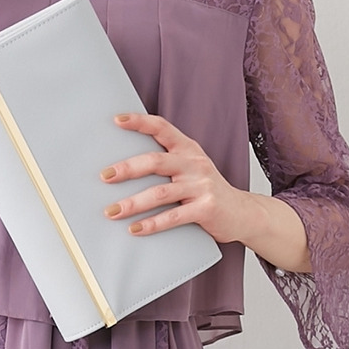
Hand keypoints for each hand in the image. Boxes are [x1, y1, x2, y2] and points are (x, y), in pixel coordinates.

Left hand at [100, 113, 251, 243]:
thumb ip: (165, 162)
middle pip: (155, 162)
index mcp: (187, 148)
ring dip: (133, 203)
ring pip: (161, 193)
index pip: (162, 128)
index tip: (117, 120)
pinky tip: (135, 229)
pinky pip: (173, 217)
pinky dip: (151, 224)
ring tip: (112, 211)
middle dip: (127, 168)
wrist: (243, 213)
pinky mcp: (206, 209)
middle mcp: (194, 163)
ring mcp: (201, 185)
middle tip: (105, 176)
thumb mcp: (190, 168)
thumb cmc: (206, 189)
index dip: (140, 122)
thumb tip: (121, 166)